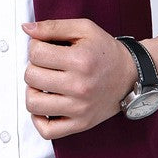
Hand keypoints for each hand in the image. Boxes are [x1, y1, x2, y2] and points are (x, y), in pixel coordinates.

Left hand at [21, 18, 136, 138]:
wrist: (131, 75)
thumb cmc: (106, 51)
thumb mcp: (84, 29)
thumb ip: (53, 27)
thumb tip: (26, 29)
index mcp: (80, 60)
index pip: (36, 54)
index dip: (35, 47)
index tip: (44, 48)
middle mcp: (80, 86)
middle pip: (31, 77)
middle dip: (34, 67)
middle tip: (45, 65)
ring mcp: (79, 108)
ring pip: (33, 104)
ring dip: (32, 91)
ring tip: (44, 84)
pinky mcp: (80, 124)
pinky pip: (47, 130)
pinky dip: (38, 119)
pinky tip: (45, 105)